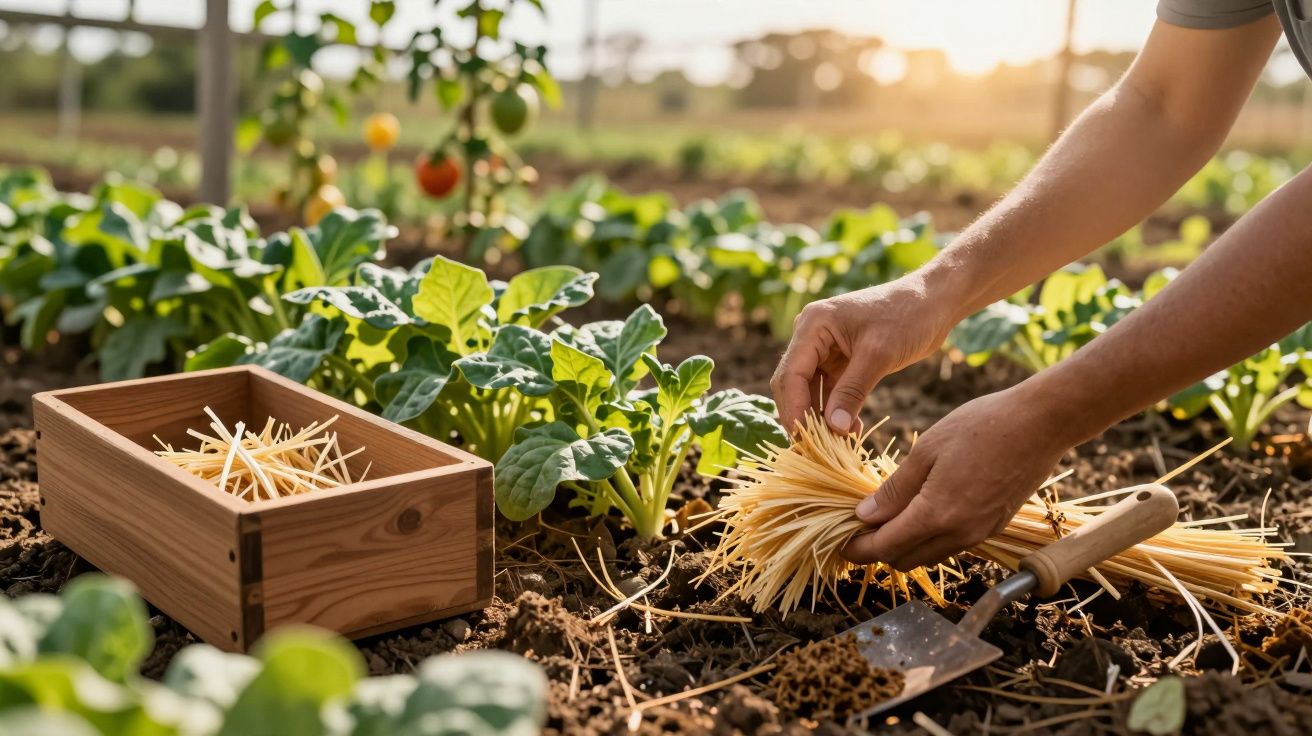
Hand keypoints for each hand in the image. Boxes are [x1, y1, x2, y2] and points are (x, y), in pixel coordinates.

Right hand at [770, 275, 955, 434]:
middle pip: (793, 384)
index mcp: (812, 325)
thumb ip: (852, 392)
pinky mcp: (841, 360)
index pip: (790, 374)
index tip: (805, 440)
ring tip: (836, 444)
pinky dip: (836, 411)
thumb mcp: (878, 355)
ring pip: (810, 391)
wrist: (934, 302)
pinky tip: (850, 430)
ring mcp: (824, 348)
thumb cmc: (908, 316)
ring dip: (820, 417)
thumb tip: (832, 430)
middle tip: (815, 449)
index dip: (794, 409)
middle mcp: (811, 335)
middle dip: (803, 416)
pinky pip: (830, 391)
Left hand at [841, 385, 1072, 570]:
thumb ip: (895, 490)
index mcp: (937, 515)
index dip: (859, 550)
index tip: (841, 542)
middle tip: (860, 527)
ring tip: (887, 517)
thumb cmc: (981, 427)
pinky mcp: (993, 528)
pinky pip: (951, 545)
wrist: (1041, 424)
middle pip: (905, 560)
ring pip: (929, 556)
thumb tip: (865, 516)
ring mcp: (980, 535)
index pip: (886, 548)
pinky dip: (929, 538)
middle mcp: (960, 534)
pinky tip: (921, 512)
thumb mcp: (927, 451)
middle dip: (878, 550)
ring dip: (904, 545)